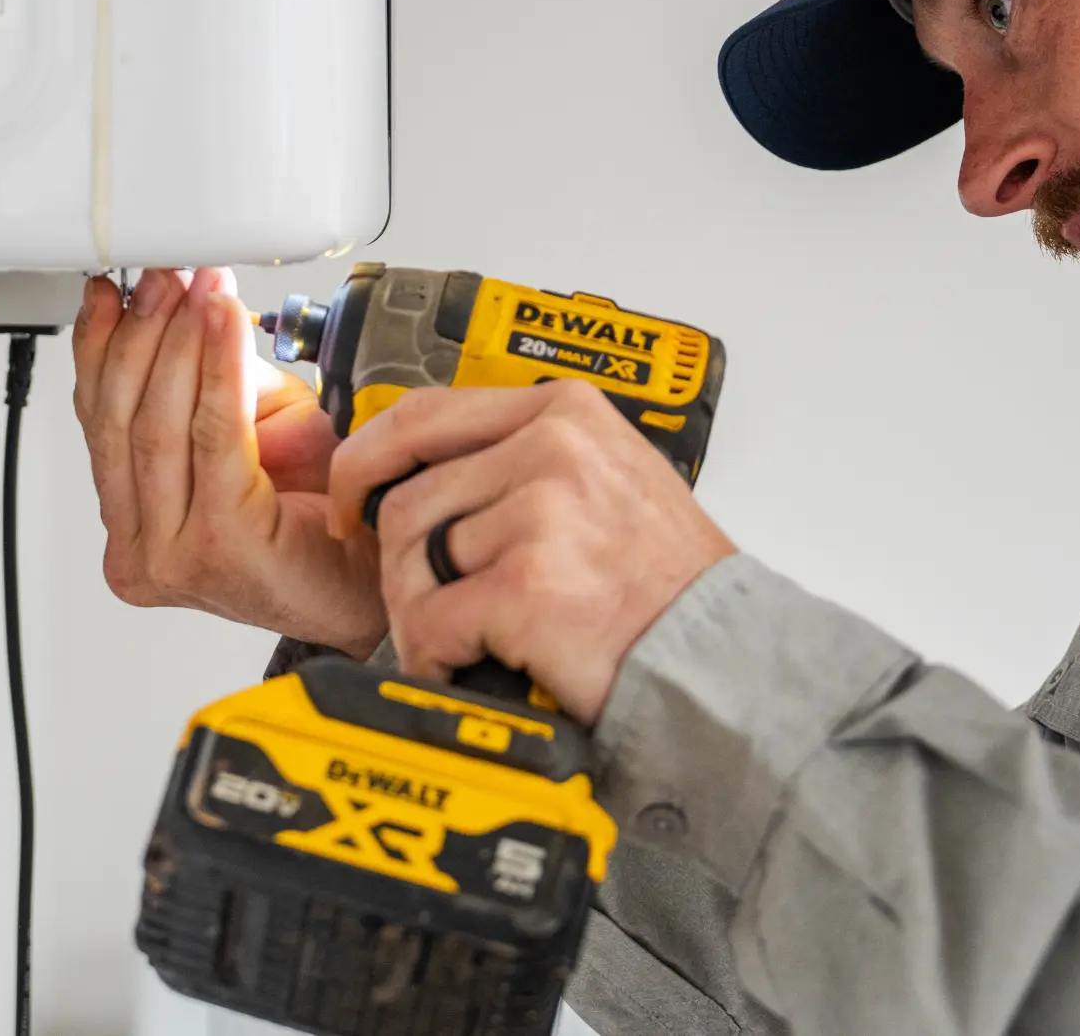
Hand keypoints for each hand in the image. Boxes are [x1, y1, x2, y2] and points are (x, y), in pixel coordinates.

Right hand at [73, 268, 386, 654]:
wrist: (376, 583)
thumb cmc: (323, 520)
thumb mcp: (251, 431)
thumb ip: (210, 385)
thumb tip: (188, 304)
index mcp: (132, 524)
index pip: (98, 422)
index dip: (101, 345)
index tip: (116, 287)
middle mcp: (140, 550)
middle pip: (118, 420)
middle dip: (141, 333)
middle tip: (167, 275)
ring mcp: (173, 557)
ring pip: (156, 426)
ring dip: (178, 343)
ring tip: (200, 289)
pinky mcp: (220, 547)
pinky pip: (212, 437)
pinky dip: (217, 370)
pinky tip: (225, 325)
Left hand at [326, 382, 735, 722]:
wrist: (726, 662)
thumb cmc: (670, 585)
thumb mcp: (609, 478)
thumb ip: (526, 458)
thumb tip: (430, 469)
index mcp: (564, 411)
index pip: (421, 415)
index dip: (366, 464)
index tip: (353, 503)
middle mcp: (551, 449)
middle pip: (408, 501)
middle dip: (403, 567)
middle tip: (424, 605)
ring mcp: (540, 516)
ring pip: (414, 563)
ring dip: (421, 615)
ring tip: (463, 641)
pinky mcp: (527, 588)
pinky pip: (431, 622)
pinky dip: (436, 657)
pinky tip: (470, 667)